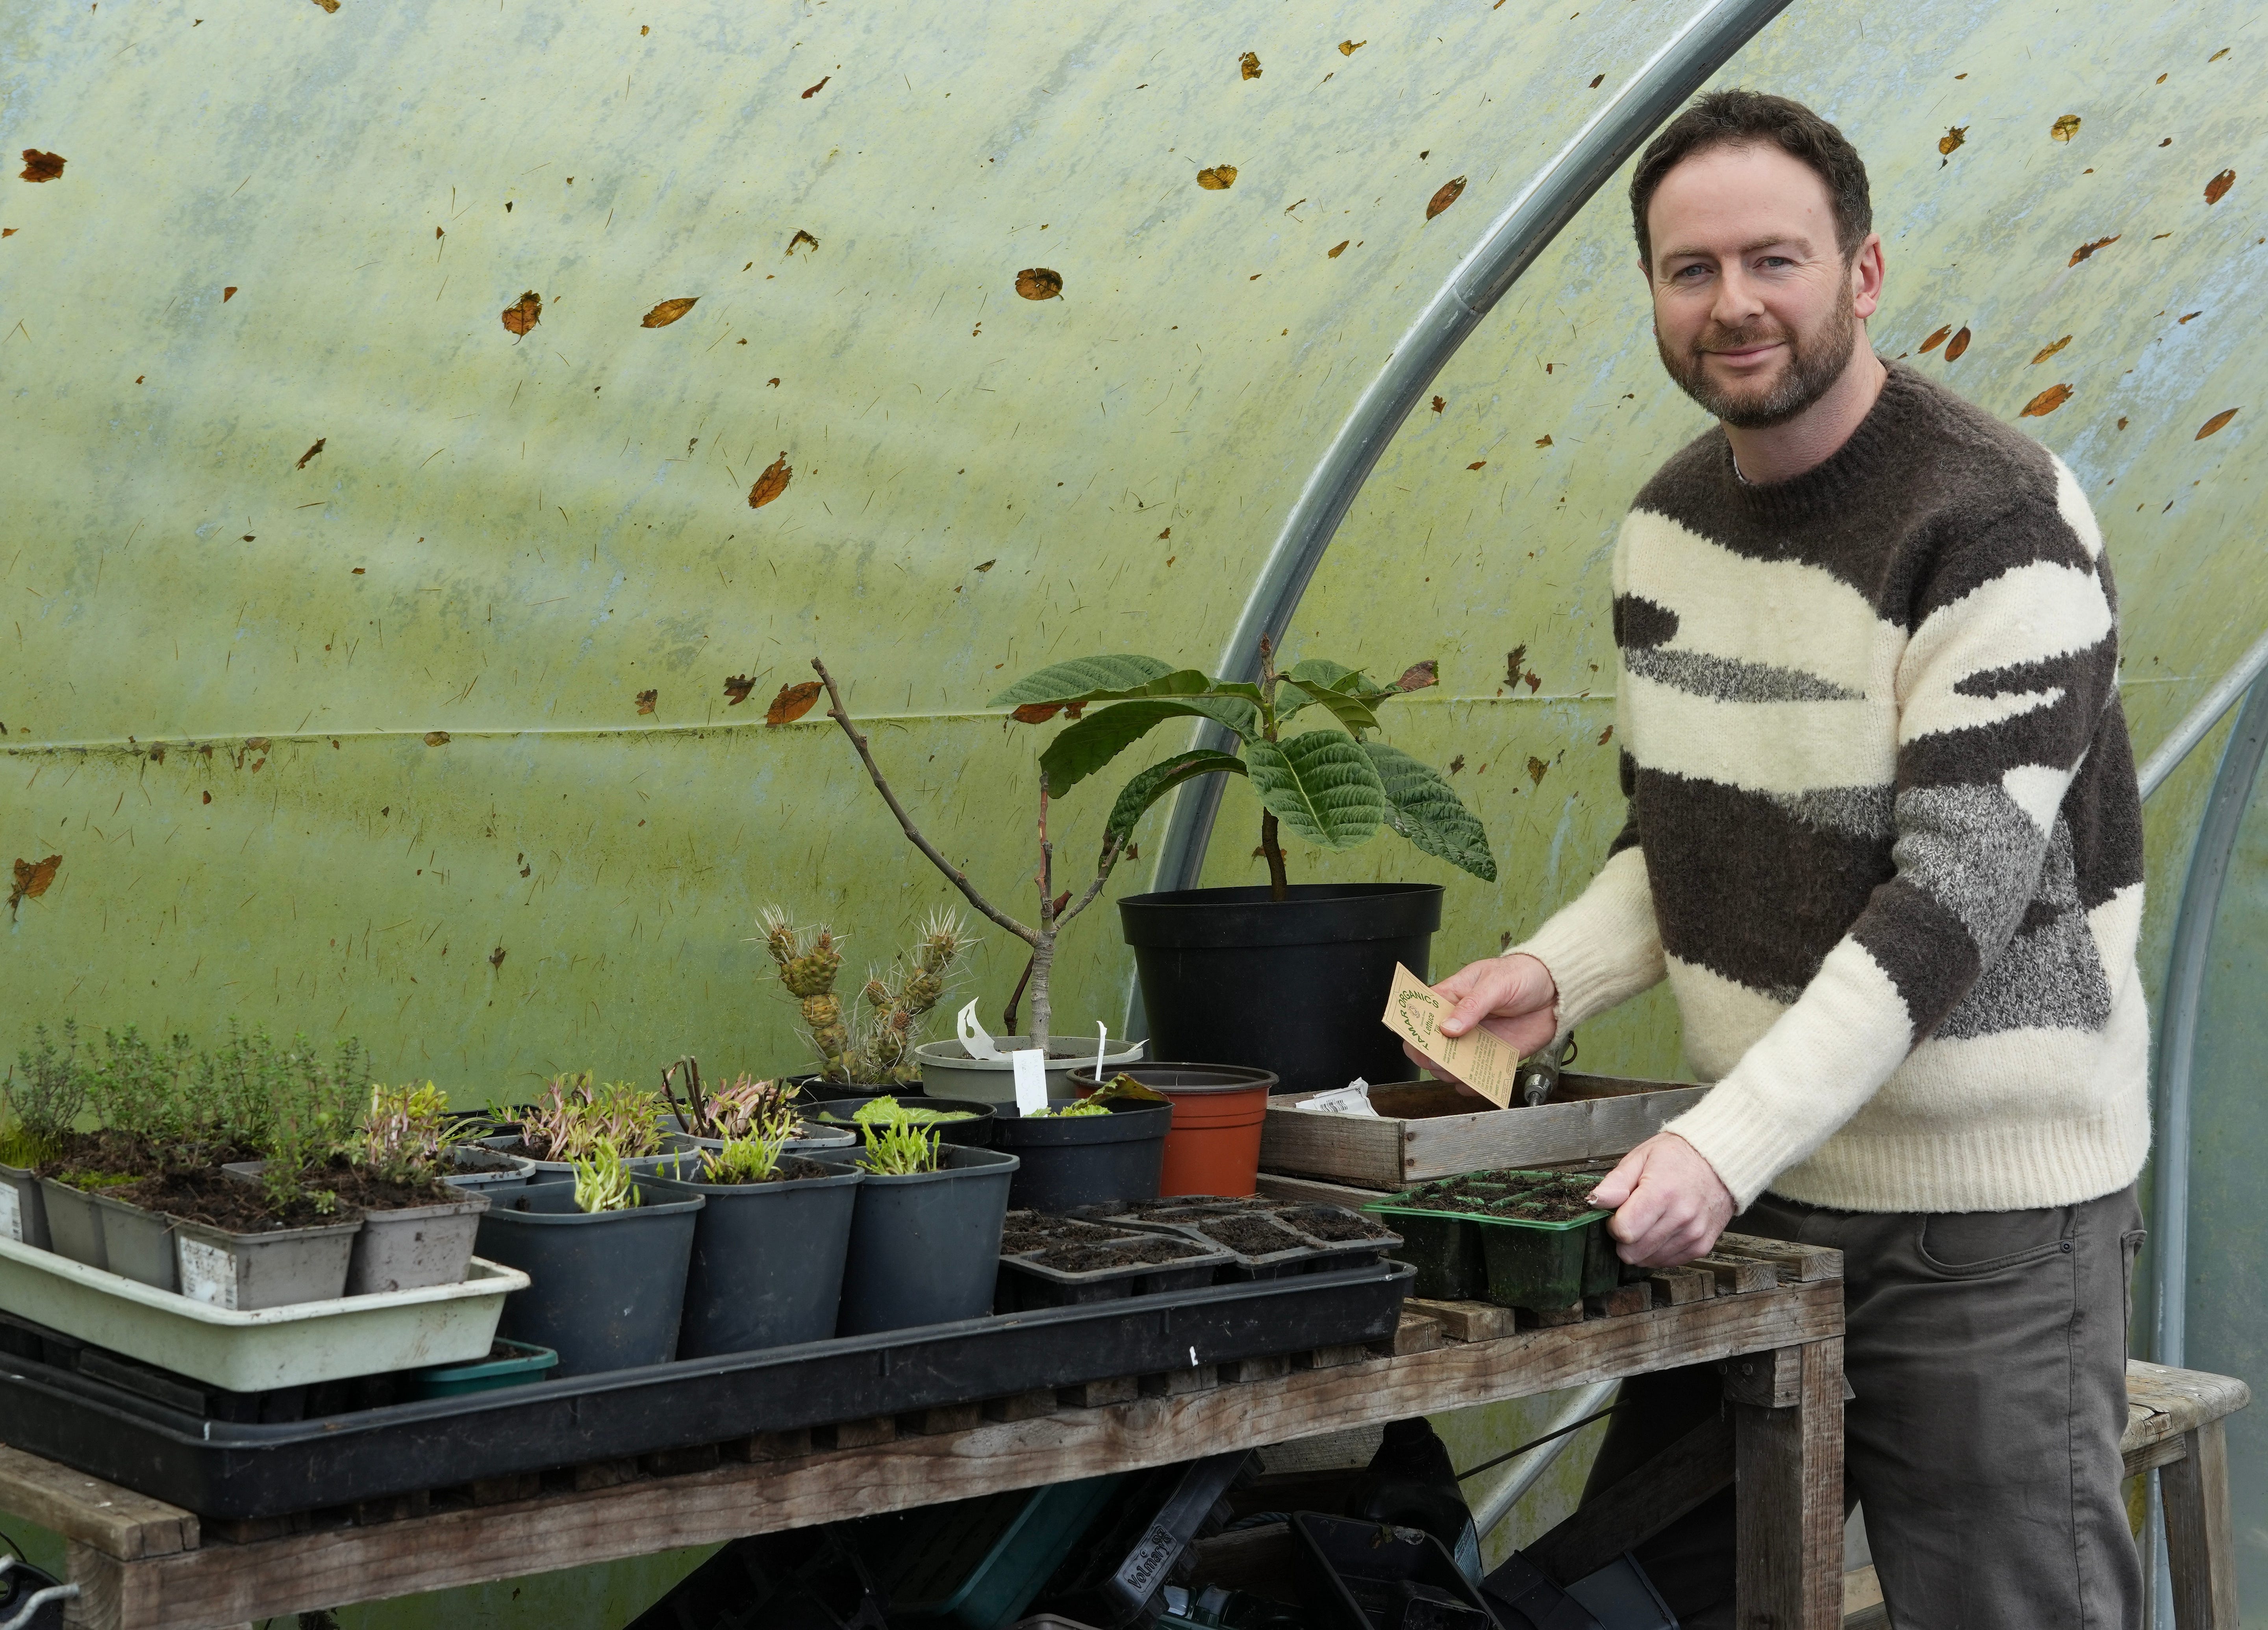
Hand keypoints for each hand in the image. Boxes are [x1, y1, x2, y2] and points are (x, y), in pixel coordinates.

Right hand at [1401, 953, 1559, 1095]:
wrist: (1555, 992)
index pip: (1420, 1014)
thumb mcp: (1496, 983)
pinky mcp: (1491, 1057)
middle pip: (1428, 1047)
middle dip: (1431, 1056)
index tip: (1420, 1039)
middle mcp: (1458, 1023)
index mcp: (1451, 997)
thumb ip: (1472, 1005)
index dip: (1414, 1029)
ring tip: (1464, 1068)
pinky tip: (1478, 1080)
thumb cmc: (1523, 976)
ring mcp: (1472, 1042)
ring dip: (1451, 1073)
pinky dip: (1472, 1085)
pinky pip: (1473, 1079)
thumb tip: (1448, 1027)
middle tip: (1443, 1058)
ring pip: (1447, 1067)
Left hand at [1591, 1132, 1735, 1266]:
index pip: (1624, 1231)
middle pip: (1633, 1252)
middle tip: (1632, 1218)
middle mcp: (1681, 1217)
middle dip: (1624, 1239)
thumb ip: (1615, 1182)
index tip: (1618, 1214)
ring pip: (1649, 1261)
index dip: (1613, 1225)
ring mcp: (1693, 1234)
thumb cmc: (1677, 1157)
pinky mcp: (1702, 1246)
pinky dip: (1658, 1251)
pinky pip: (1668, 1262)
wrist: (1720, 1162)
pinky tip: (1662, 1230)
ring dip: (1641, 1246)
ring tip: (1649, 1221)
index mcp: (1662, 1193)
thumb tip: (1595, 1201)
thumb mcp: (1641, 1158)